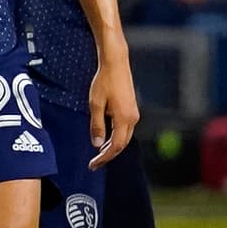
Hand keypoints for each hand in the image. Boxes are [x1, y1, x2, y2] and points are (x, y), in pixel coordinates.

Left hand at [87, 49, 139, 169]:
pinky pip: (125, 128)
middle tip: (95, 162)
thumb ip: (97, 125)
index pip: (115, 146)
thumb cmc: (104, 81)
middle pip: (122, 144)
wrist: (116, 62)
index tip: (93, 165)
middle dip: (108, 155)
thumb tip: (97, 144)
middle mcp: (132, 118)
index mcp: (124, 119)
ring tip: (99, 152)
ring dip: (112, 146)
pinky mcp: (132, 108)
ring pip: (124, 137)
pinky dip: (116, 136)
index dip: (104, 158)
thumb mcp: (95, 104)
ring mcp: (134, 113)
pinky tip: (107, 137)